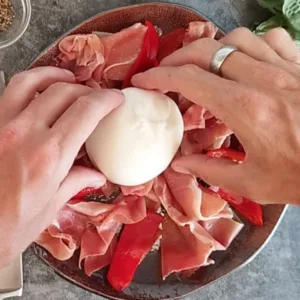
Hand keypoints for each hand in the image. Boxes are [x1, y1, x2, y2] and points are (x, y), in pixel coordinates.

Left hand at [0, 67, 122, 267]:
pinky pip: (9, 92)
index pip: (86, 112)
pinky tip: (38, 90)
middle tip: (97, 98)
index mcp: (50, 156)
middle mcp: (26, 133)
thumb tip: (97, 175)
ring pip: (31, 82)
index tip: (116, 98)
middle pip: (64, 93)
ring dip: (56, 76)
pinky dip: (29, 83)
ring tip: (69, 80)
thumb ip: (76, 182)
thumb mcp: (50, 207)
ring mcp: (1, 125)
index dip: (106, 99)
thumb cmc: (10, 227)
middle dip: (87, 91)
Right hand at [132, 27, 299, 205]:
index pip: (189, 80)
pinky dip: (249, 45)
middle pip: (207, 52)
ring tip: (202, 68)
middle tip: (166, 73)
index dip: (160, 77)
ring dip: (212, 50)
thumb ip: (209, 171)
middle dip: (177, 59)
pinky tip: (244, 61)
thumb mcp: (252, 184)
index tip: (143, 80)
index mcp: (244, 109)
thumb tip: (179, 163)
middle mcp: (262, 80)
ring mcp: (285, 67)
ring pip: (236, 39)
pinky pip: (270, 39)